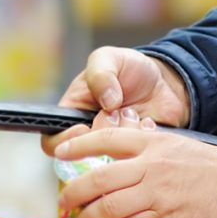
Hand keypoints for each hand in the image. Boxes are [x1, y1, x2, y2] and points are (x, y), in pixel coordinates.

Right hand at [51, 47, 190, 152]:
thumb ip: (100, 74)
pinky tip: (150, 121)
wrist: (163, 79)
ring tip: (136, 113)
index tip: (85, 127)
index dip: (66, 141)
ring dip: (127, 133)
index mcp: (73, 114)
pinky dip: (145, 138)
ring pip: (112, 157)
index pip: (53, 141)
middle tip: (118, 112)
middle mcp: (91, 135)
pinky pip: (139, 158)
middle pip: (85, 153)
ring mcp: (115, 147)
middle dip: (105, 131)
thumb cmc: (129, 68)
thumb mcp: (109, 58)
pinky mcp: (137, 152)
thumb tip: (107, 102)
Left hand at [54, 122, 216, 217]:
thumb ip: (148, 149)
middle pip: (99, 178)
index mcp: (153, 142)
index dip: (78, 145)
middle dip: (74, 192)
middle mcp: (150, 166)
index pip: (106, 138)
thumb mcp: (178, 145)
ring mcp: (157, 194)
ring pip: (108, 206)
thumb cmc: (215, 167)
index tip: (60, 153)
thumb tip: (120, 156)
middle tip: (64, 201)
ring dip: (87, 217)